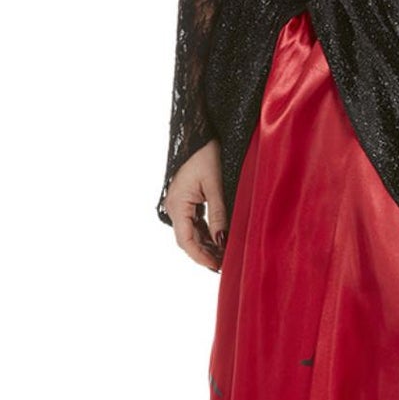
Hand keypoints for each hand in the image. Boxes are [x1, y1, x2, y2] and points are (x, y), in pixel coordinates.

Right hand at [163, 139, 227, 271]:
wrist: (200, 133)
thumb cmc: (207, 154)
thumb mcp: (216, 185)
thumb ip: (219, 214)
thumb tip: (222, 241)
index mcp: (177, 204)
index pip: (185, 240)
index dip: (200, 256)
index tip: (216, 266)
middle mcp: (174, 206)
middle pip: (187, 239)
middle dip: (204, 254)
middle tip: (224, 265)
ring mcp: (178, 204)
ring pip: (190, 233)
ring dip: (206, 245)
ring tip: (224, 256)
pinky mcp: (186, 200)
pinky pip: (194, 223)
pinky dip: (206, 234)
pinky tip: (219, 241)